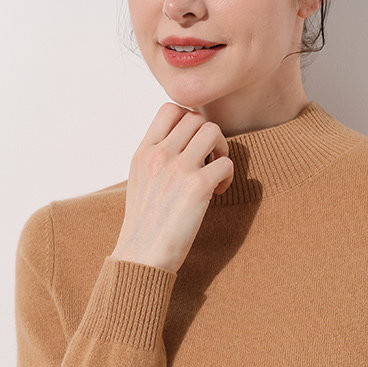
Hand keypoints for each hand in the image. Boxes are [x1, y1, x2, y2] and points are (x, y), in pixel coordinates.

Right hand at [111, 102, 233, 273]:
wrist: (141, 257)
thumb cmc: (144, 225)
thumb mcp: (139, 182)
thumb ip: (156, 159)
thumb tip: (183, 143)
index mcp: (143, 152)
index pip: (169, 109)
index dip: (188, 120)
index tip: (192, 145)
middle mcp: (159, 154)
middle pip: (196, 117)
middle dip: (208, 136)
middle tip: (208, 161)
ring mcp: (178, 169)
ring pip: (213, 131)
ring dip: (221, 150)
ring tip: (214, 173)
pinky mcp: (197, 187)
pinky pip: (226, 163)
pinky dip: (228, 177)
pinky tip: (216, 194)